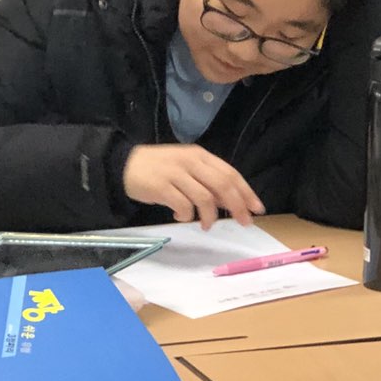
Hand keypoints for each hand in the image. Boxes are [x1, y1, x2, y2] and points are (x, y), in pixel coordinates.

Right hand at [122, 145, 264, 228]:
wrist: (123, 165)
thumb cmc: (158, 169)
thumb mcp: (186, 170)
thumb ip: (207, 183)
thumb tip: (231, 202)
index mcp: (200, 156)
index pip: (230, 173)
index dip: (246, 192)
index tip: (257, 208)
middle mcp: (190, 162)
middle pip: (223, 184)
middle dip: (237, 206)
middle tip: (244, 222)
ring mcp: (176, 173)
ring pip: (205, 197)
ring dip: (210, 215)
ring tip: (206, 225)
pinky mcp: (161, 187)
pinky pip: (183, 206)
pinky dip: (186, 216)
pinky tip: (180, 217)